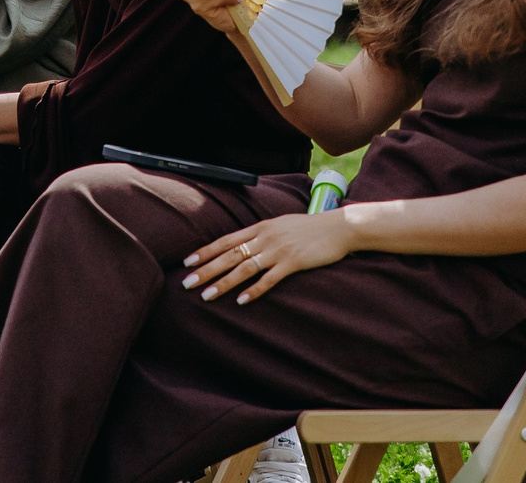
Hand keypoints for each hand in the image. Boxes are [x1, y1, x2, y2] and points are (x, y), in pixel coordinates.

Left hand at [181, 207, 355, 303]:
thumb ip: (261, 234)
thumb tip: (242, 245)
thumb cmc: (309, 228)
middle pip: (229, 255)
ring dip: (224, 282)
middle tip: (187, 283)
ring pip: (244, 268)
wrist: (339, 227)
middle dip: (206, 269)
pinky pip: (269, 278)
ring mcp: (278, 250)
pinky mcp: (293, 262)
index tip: (188, 262)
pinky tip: (241, 301)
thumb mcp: (281, 225)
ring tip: (207, 295)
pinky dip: (254, 290)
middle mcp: (266, 237)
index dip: (206, 251)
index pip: (226, 240)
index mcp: (261, 228)